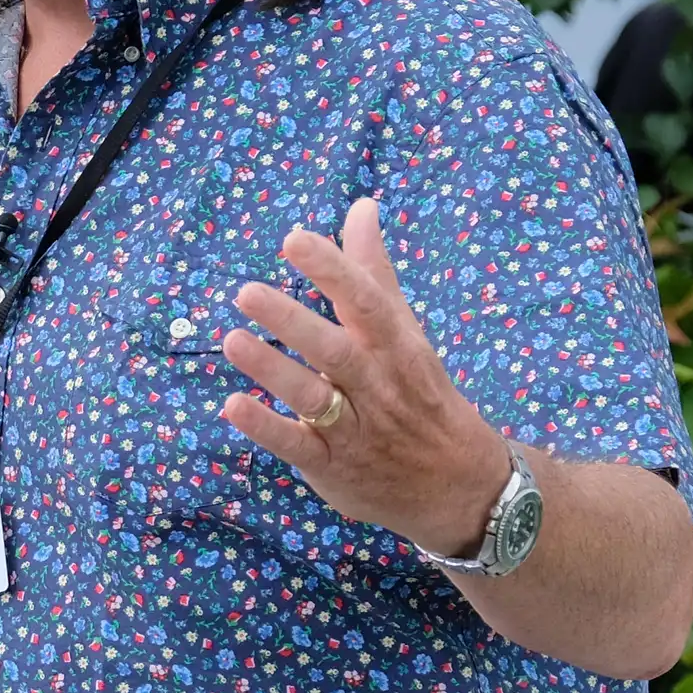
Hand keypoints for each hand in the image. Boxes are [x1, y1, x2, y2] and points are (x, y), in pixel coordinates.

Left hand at [217, 197, 513, 558]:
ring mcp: (355, 428)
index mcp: (396, 347)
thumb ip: (374, 272)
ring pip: (313, 398)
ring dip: (272, 370)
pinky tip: (233, 405)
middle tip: (246, 292)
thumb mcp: (407, 333)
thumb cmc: (421, 394)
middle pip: (336, 350)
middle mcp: (377, 386)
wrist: (461, 486)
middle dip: (293, 321)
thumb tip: (360, 207)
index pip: (367, 302)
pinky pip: (297, 447)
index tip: (294, 239)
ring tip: (232, 341)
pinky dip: (266, 428)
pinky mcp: (332, 467)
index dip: (332, 270)